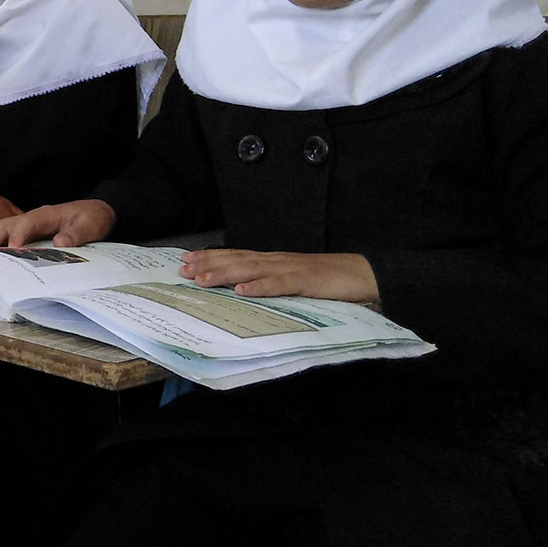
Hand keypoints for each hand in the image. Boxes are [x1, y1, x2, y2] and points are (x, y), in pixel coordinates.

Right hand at [0, 199, 115, 247]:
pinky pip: (10, 237)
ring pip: (4, 229)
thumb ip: (75, 234)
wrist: (97, 213)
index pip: (27, 223)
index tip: (12, 249)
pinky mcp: (30, 233)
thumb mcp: (90, 226)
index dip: (18, 235)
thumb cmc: (92, 218)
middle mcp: (33, 218)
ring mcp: (30, 225)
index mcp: (46, 215)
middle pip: (6, 224)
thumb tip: (60, 243)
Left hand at [178, 250, 379, 303]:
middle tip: (182, 268)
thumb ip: (271, 282)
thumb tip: (243, 290)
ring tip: (201, 279)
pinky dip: (261, 286)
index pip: (236, 256)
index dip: (210, 257)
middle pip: (236, 260)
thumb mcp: (293, 280)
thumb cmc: (329, 279)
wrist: (365, 274)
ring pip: (252, 269)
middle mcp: (277, 261)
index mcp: (273, 261)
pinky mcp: (307, 281)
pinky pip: (280, 284)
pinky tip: (243, 290)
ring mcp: (291, 269)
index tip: (185, 259)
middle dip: (207, 263)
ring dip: (224, 273)